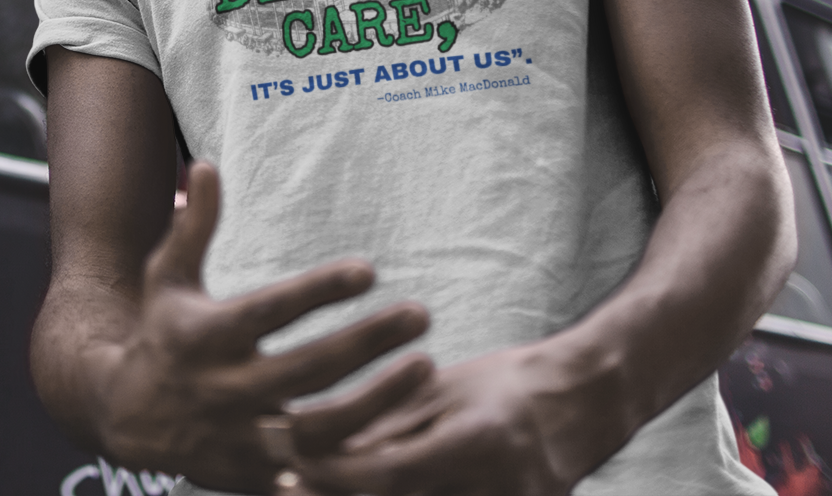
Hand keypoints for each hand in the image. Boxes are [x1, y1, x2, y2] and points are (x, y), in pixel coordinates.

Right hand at [92, 162, 431, 490]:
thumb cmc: (163, 332)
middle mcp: (225, 390)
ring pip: (321, 430)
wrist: (124, 419)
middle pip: (308, 370)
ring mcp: (242, 440)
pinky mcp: (256, 477)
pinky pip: (315, 478)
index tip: (370, 267)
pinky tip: (406, 438)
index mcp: (206, 337)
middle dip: (368, 343)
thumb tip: (206, 164)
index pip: (270, 310)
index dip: (319, 290)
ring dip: (378, 401)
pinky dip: (357, 463)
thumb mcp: (167, 276)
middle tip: (421, 314)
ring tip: (425, 366)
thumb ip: (194, 224)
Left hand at [291, 337, 628, 495]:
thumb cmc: (507, 385)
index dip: (332, 476)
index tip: (285, 471)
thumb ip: (392, 420)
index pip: (387, 472)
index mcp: (475, 441)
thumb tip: (324, 440)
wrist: (584, 404)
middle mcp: (493, 490)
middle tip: (284, 493)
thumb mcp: (446, 390)